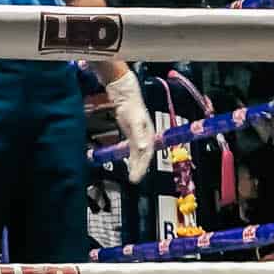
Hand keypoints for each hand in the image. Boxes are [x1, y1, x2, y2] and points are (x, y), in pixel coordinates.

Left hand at [104, 70, 156, 184]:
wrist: (125, 94)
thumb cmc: (131, 106)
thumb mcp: (134, 122)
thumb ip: (138, 136)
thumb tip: (143, 149)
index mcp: (148, 135)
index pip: (147, 155)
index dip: (142, 167)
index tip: (137, 177)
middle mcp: (146, 136)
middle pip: (144, 156)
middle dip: (140, 169)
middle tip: (134, 180)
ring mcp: (139, 135)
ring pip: (139, 154)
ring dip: (136, 165)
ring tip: (132, 175)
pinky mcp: (132, 133)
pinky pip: (133, 149)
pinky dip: (132, 157)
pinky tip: (129, 162)